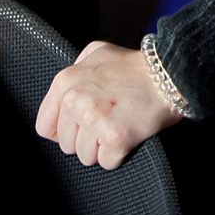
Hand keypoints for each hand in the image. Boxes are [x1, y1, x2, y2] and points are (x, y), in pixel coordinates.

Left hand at [35, 42, 182, 169]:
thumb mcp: (96, 53)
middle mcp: (75, 100)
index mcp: (65, 82)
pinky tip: (128, 134)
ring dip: (102, 147)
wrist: (169, 72)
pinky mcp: (115, 136)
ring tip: (119, 125)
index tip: (80, 126)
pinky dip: (119, 154)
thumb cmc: (133, 66)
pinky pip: (107, 162)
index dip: (64, 130)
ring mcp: (94, 119)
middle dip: (86, 139)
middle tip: (107, 120)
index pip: (45, 126)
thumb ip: (74, 70)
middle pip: (67, 145)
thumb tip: (64, 93)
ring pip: (86, 156)